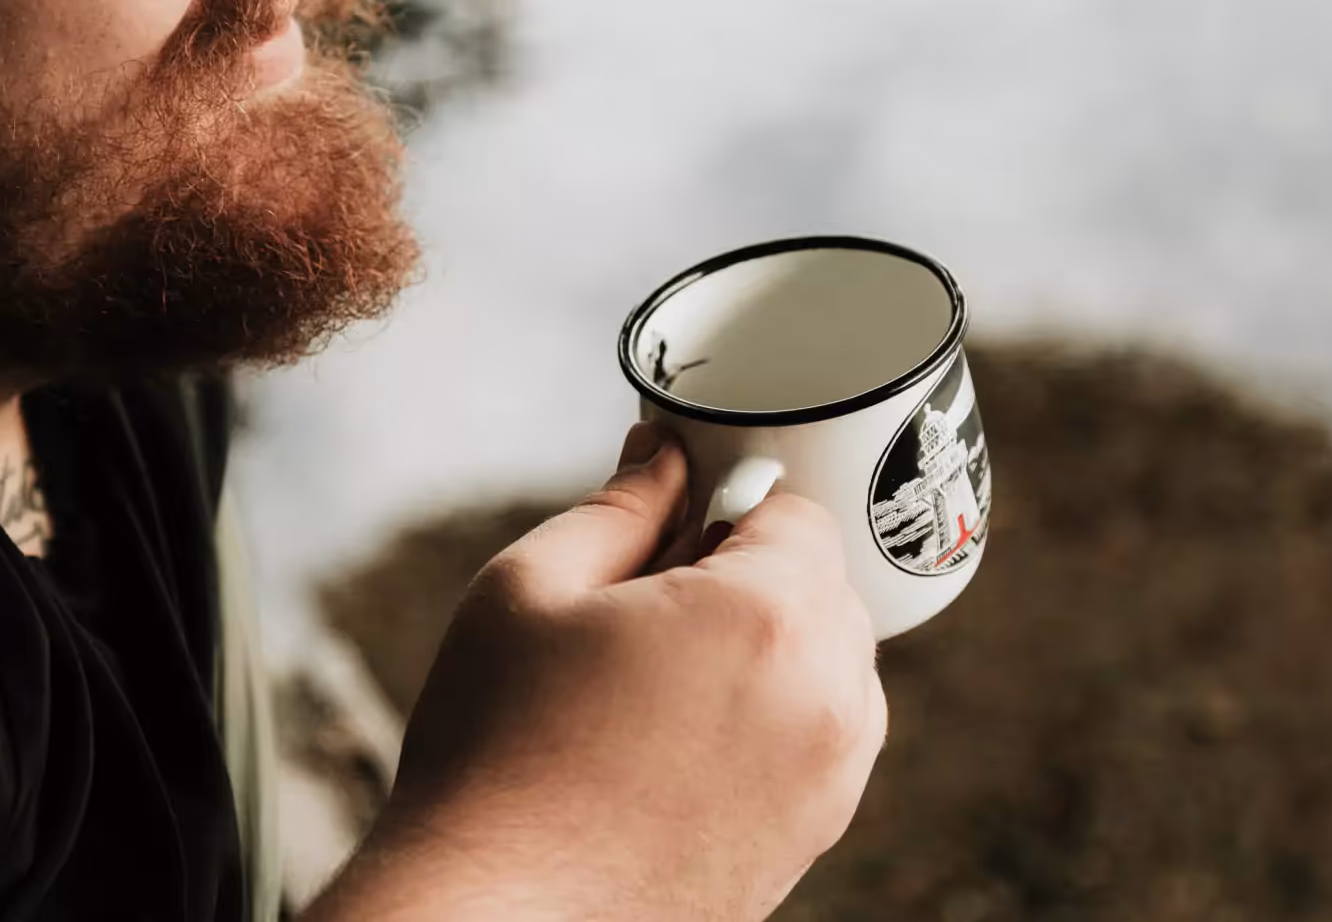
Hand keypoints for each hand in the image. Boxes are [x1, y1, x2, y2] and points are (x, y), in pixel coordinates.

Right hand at [310, 424, 886, 921]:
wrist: (500, 919)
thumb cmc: (499, 753)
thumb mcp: (531, 590)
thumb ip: (619, 507)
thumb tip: (663, 455)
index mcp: (770, 618)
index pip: (795, 511)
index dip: (728, 504)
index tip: (669, 532)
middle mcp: (828, 697)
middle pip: (822, 583)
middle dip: (751, 571)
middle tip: (649, 605)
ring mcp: (832, 777)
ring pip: (829, 657)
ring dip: (768, 640)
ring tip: (660, 678)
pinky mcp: (816, 833)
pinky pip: (822, 730)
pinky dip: (774, 708)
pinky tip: (680, 735)